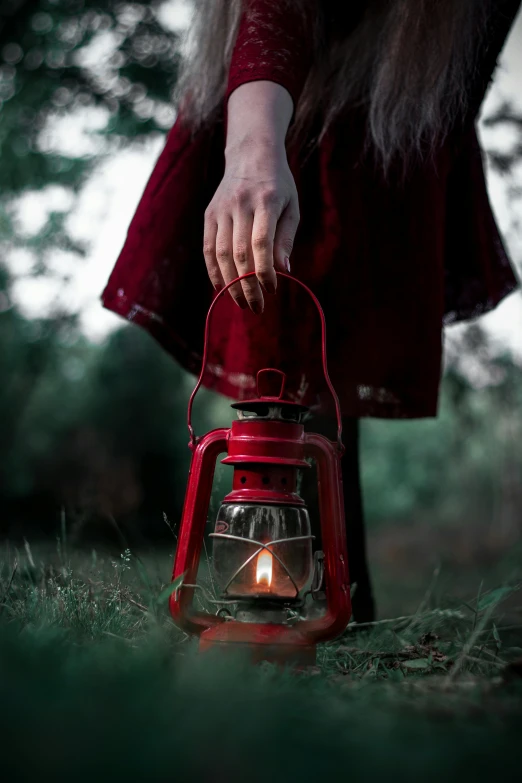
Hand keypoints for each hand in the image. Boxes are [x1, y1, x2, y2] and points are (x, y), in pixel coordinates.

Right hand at [203, 81, 298, 312]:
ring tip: (241, 302)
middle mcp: (239, 205)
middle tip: (257, 307)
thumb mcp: (291, 207)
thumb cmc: (278, 185)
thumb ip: (286, 238)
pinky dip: (214, 271)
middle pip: (240, 253)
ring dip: (230, 283)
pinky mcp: (209, 215)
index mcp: (265, 201)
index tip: (272, 289)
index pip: (261, 243)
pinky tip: (222, 288)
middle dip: (248, 285)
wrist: (250, 153)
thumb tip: (284, 271)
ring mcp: (221, 210)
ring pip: (222, 254)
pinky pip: (209, 248)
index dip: (265, 271)